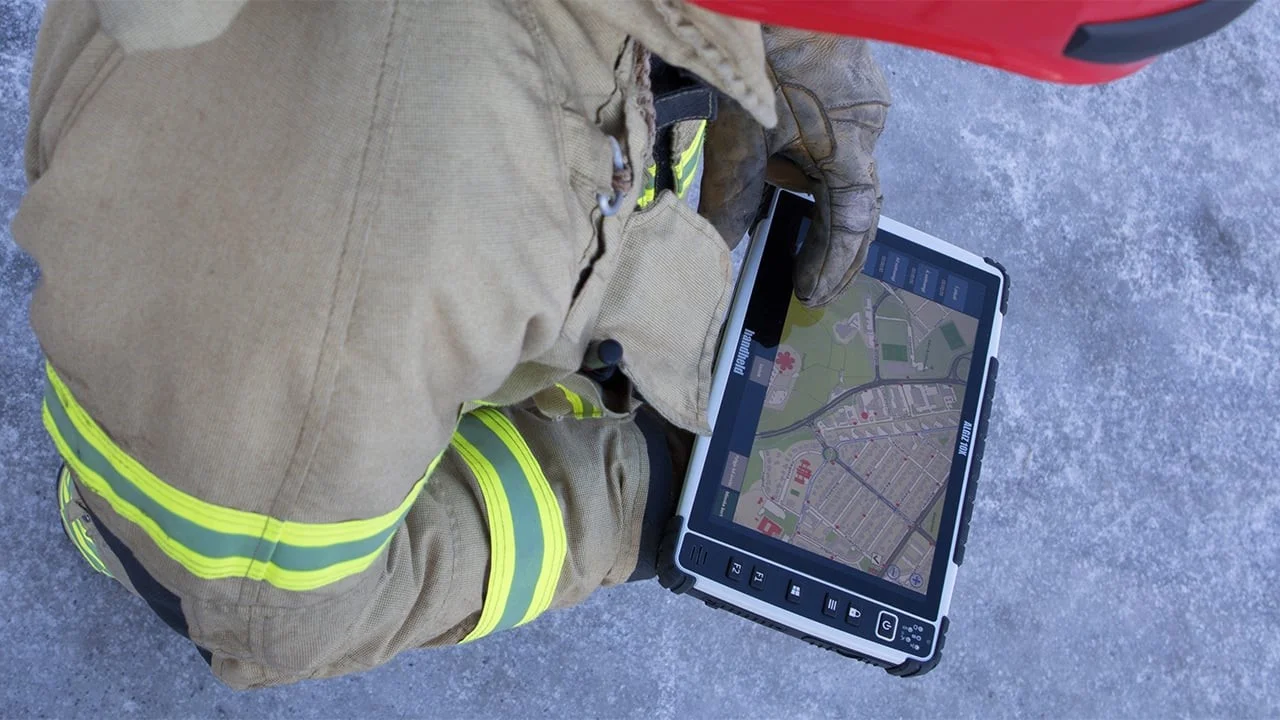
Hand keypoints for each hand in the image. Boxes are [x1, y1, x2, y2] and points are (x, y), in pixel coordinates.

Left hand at [701, 27, 889, 306]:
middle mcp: (869, 128)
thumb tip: (722, 244)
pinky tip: (786, 158)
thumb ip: (734, 193)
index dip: (833, 262)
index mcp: (852, 146)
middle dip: (834, 243)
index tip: (810, 292)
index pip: (851, 222)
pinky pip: (839, 139)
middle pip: (856, 201)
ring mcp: (865, 104)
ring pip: (844, 168)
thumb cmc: (766, 57)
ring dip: (815, 195)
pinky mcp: (852, 86)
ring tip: (783, 206)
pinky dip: (813, 161)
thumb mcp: (740, 133)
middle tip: (811, 278)